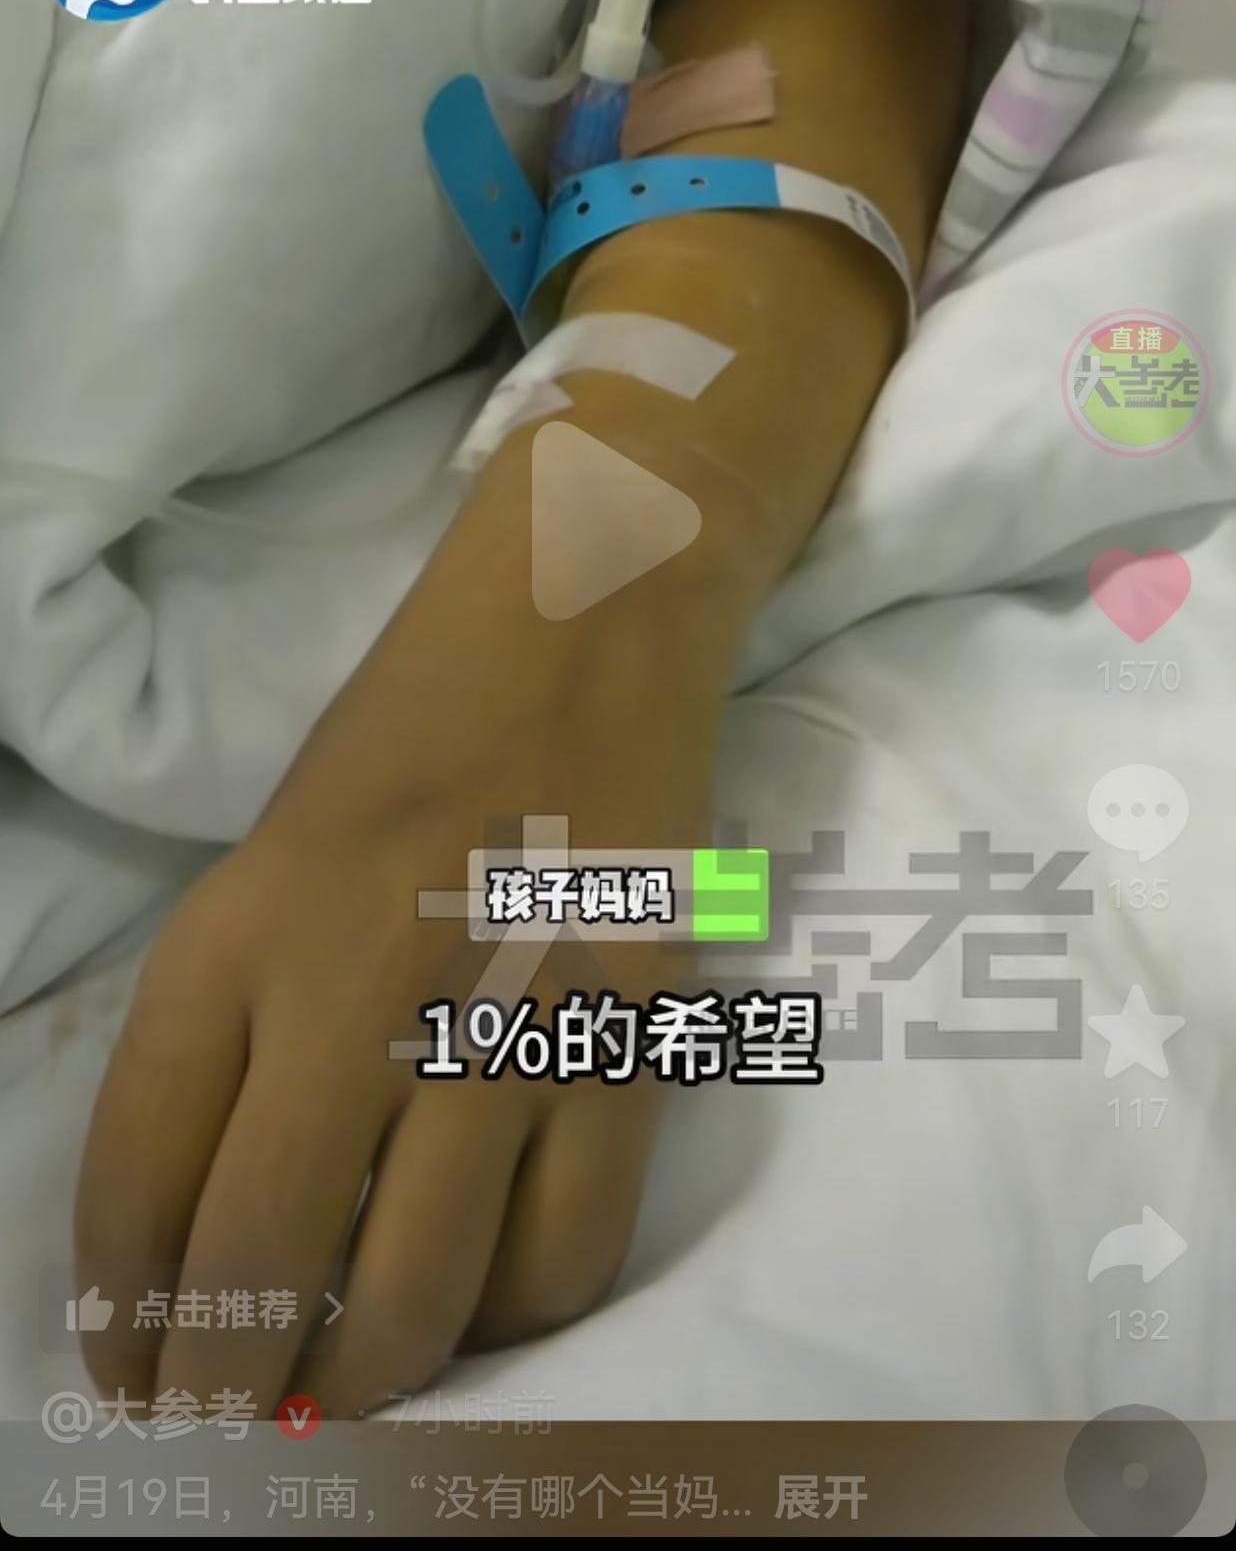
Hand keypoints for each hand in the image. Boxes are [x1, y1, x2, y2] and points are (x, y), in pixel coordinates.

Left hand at [75, 436, 726, 1419]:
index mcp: (238, 927)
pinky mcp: (632, 1036)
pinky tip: (486, 1299)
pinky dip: (514, 1317)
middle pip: (263, 1259)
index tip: (133, 1370)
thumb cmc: (408, 735)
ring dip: (371, 1374)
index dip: (120, 1311)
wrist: (585, 626)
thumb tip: (233, 1233)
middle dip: (227, 1382)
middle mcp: (357, 984)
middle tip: (228, 1418)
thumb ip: (242, 1035)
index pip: (136, 1174)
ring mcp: (506, 1014)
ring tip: (352, 1378)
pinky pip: (566, 1254)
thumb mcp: (271, 864)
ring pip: (422, 1292)